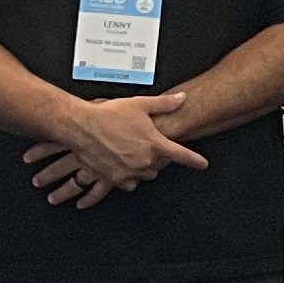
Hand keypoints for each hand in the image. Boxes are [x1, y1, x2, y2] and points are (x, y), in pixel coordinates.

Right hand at [30, 93, 207, 204]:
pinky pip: (128, 183)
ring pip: (145, 175)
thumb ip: (164, 104)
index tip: (202, 164)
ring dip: (143, 167)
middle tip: (145, 143)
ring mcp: (129, 172)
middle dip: (157, 156)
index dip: (195, 160)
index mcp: (153, 144)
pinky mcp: (114, 179)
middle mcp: (143, 161)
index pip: (182, 155)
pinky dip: (128, 176)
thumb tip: (181, 99)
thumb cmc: (107, 115)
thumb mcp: (139, 105)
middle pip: (160, 165)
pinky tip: (122, 165)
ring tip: (132, 152)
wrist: (81, 126)